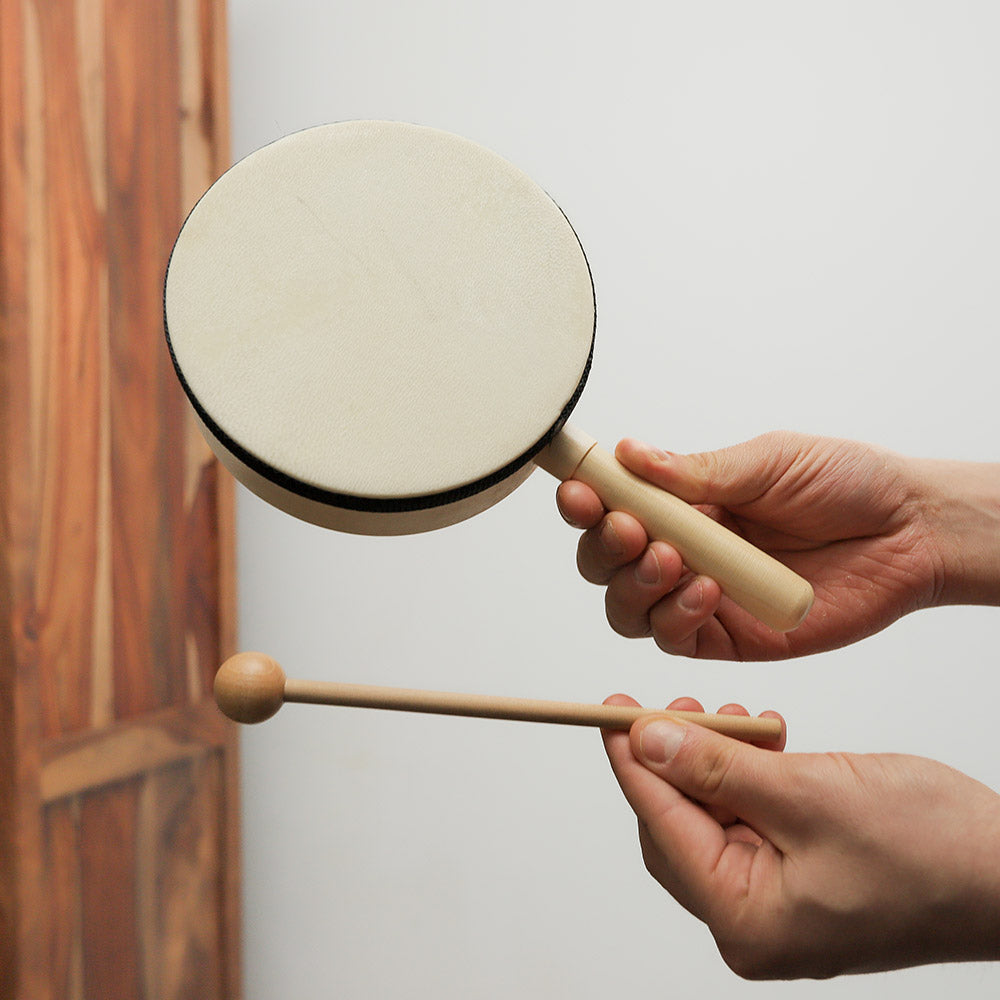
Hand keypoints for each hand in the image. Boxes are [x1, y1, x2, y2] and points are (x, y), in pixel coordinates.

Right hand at [558, 432, 999, 658]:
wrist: (909, 530)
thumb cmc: (844, 483)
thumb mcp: (766, 462)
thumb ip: (695, 470)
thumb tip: (629, 455)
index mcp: (685, 501)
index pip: (613, 505)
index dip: (586, 500)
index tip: (579, 490)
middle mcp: (683, 549)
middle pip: (605, 562)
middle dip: (603, 545)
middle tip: (629, 526)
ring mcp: (700, 596)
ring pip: (628, 606)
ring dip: (634, 583)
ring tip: (672, 557)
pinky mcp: (727, 636)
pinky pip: (674, 637)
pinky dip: (676, 615)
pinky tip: (704, 590)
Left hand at [602, 696, 999, 978]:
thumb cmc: (931, 848)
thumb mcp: (808, 793)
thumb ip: (718, 768)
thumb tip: (645, 741)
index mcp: (745, 920)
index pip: (661, 825)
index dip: (631, 761)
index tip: (610, 709)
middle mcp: (752, 923)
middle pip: (678, 825)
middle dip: (675, 759)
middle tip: (676, 704)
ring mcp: (777, 905)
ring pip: (712, 817)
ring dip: (715, 762)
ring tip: (737, 716)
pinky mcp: (800, 880)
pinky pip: (749, 822)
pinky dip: (747, 777)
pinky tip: (763, 739)